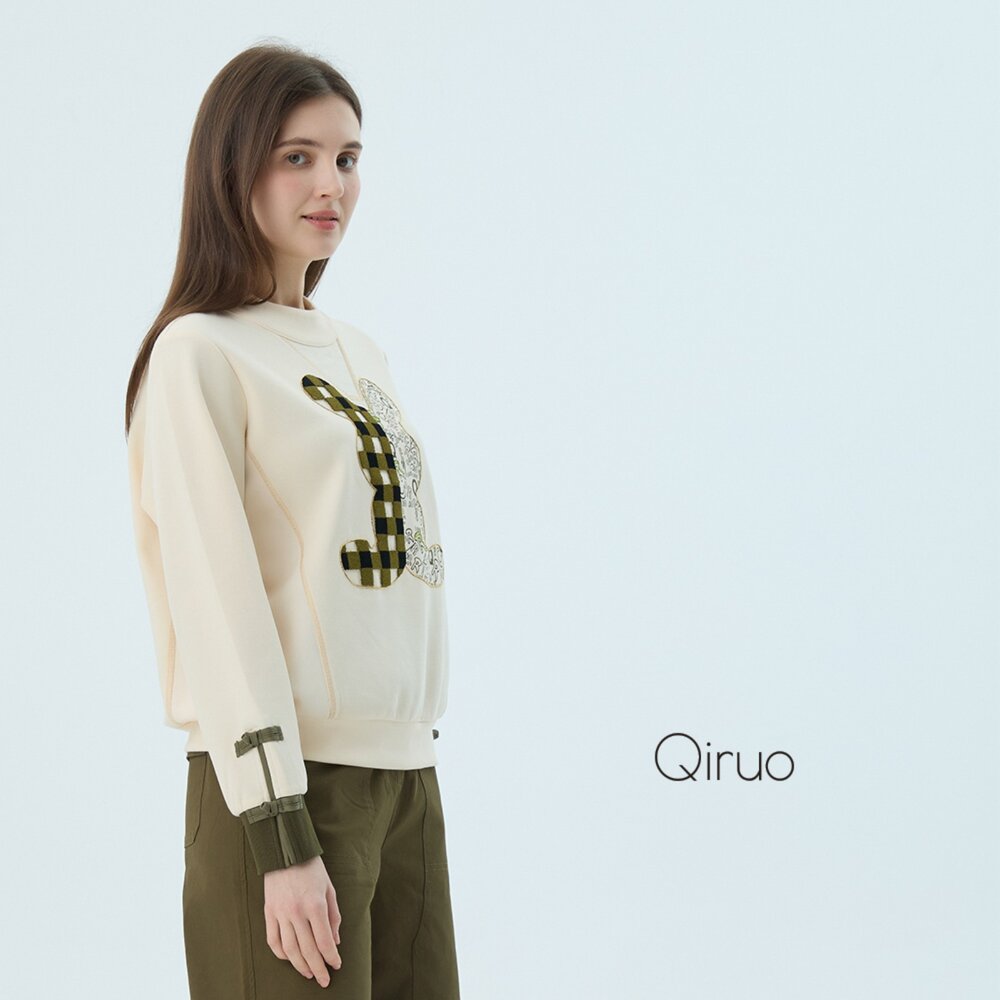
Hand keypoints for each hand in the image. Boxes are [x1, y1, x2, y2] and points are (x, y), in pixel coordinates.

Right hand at [263, 855, 342, 986]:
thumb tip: (335, 941)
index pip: (324, 941)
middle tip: (324, 981)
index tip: (336, 965)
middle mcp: (297, 912)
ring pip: (289, 950)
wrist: (286, 850)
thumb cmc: (312, 868)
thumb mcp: (329, 888)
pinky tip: (290, 959)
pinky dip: (281, 954)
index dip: (331, 957)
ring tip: (309, 973)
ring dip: (300, 965)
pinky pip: (273, 940)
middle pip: (308, 950)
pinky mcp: (268, 912)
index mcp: (315, 905)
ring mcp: (280, 914)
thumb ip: (333, 916)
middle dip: (318, 968)